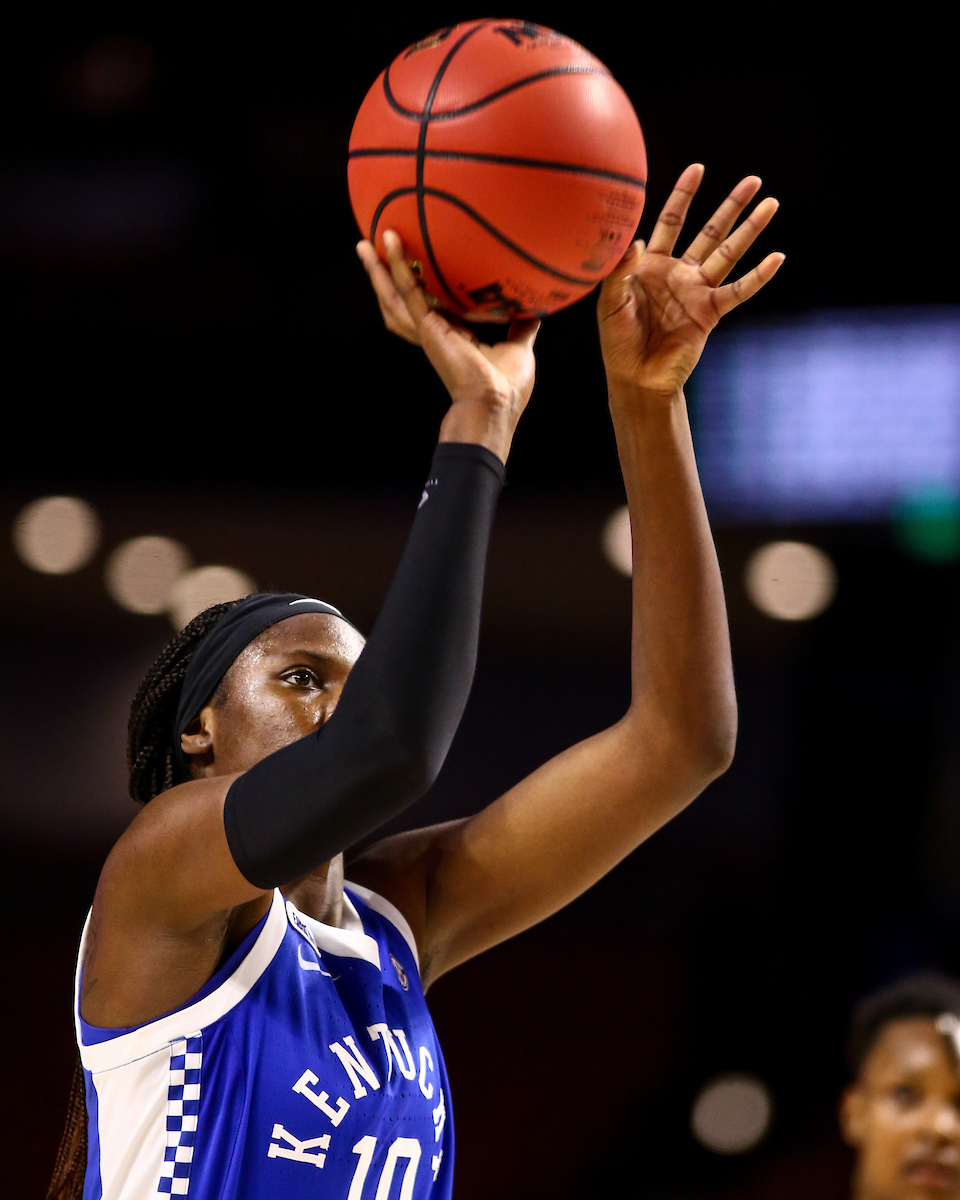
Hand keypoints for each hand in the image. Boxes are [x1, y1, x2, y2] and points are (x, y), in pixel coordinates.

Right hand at [356, 231, 538, 462]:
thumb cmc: (506, 387)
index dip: (417, 288)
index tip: (411, 265)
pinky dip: (396, 268)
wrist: (496, 403)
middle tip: (370, 250)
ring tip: (364, 245)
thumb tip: (535, 308)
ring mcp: (427, 331)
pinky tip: (389, 244)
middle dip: (384, 278)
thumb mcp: (518, 347)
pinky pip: (408, 292)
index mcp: (453, 336)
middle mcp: (435, 333)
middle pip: (400, 301)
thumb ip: (521, 325)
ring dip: (378, 271)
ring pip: (394, 297)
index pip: (428, 307)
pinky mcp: (428, 328)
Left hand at [598, 165, 783, 398]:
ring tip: (771, 204)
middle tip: (753, 180)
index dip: (683, 195)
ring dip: (750, 230)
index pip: (670, 221)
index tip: (698, 169)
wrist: (637, 378)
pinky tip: (776, 257)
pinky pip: (738, 291)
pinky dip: (758, 276)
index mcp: (652, 265)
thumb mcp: (610, 303)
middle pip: (710, 231)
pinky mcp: (710, 313)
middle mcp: (679, 273)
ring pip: (729, 253)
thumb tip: (635, 242)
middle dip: (731, 206)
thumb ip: (619, 272)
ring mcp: (697, 292)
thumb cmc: (618, 341)